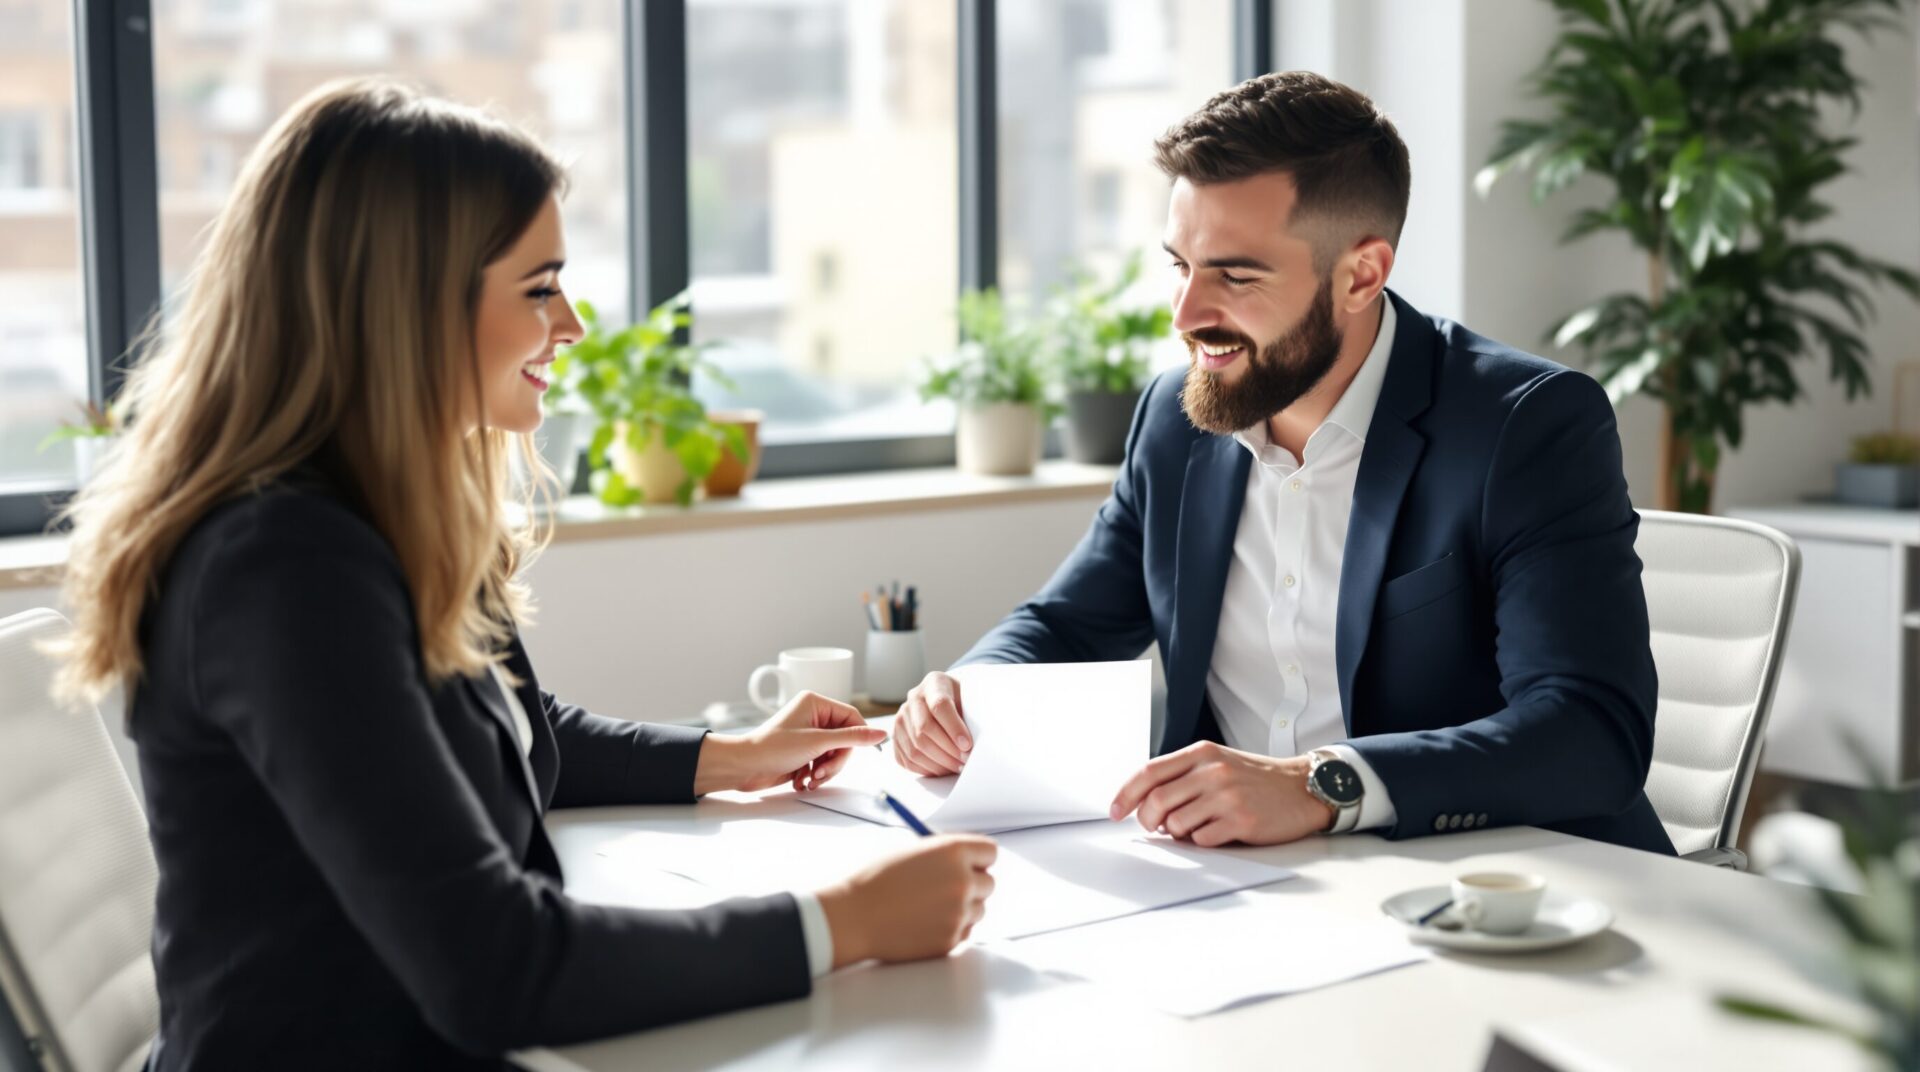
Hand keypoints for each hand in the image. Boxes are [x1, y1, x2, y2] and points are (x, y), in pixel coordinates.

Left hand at [693, 691, 886, 794]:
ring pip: (835, 755)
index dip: (858, 738)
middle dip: (836, 761)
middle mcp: (813, 716)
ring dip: (825, 771)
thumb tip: (881, 734)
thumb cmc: (772, 749)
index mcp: (816, 703)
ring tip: (810, 779)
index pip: (852, 718)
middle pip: (845, 740)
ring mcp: (808, 735)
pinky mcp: (802, 752)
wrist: (743, 768)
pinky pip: (822, 763)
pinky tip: (802, 781)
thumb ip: (852, 738)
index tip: (862, 753)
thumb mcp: (817, 742)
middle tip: (822, 772)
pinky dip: (815, 775)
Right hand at [815, 835, 996, 966]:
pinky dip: (951, 928)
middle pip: (989, 883)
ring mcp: (959, 913)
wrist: (853, 917)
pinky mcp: (951, 940)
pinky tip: (924, 923)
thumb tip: (966, 862)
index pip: (990, 852)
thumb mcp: (912, 852)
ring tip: (929, 907)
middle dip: (972, 884)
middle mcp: (962, 881)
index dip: (978, 859)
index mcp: (953, 852)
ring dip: (963, 908)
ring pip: (979, 910)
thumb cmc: (875, 880)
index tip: (969, 864)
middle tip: (947, 888)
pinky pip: (965, 932)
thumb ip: (943, 855)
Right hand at [891, 671, 971, 775]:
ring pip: (915, 747)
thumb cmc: (963, 701)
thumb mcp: (971, 699)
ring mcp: (901, 717)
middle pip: (924, 729)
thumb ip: (974, 715)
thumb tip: (974, 744)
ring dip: (939, 763)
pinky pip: (907, 759)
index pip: (940, 705)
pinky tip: (942, 769)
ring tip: (956, 767)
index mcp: (934, 683)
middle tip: (965, 761)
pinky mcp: (896, 736)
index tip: (968, 745)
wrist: (946, 700)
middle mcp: (913, 698)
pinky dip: (926, 769)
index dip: (954, 728)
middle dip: (948, 750)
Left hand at [1108, 742, 1334, 846]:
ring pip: (1176, 823)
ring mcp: (1227, 796)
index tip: (1114, 811)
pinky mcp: (1242, 822)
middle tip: (1153, 827)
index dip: (1126, 794)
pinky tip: (1216, 832)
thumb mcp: (1218, 763)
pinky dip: (1201, 841)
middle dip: (1147, 820)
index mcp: (1202, 753)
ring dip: (1176, 833)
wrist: (1302, 788)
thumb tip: (1145, 803)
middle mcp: (1213, 771)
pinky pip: (1202, 839)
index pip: (1150, 771)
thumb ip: (1183, 776)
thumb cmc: (1256, 779)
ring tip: (1194, 827)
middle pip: (1156, 800)